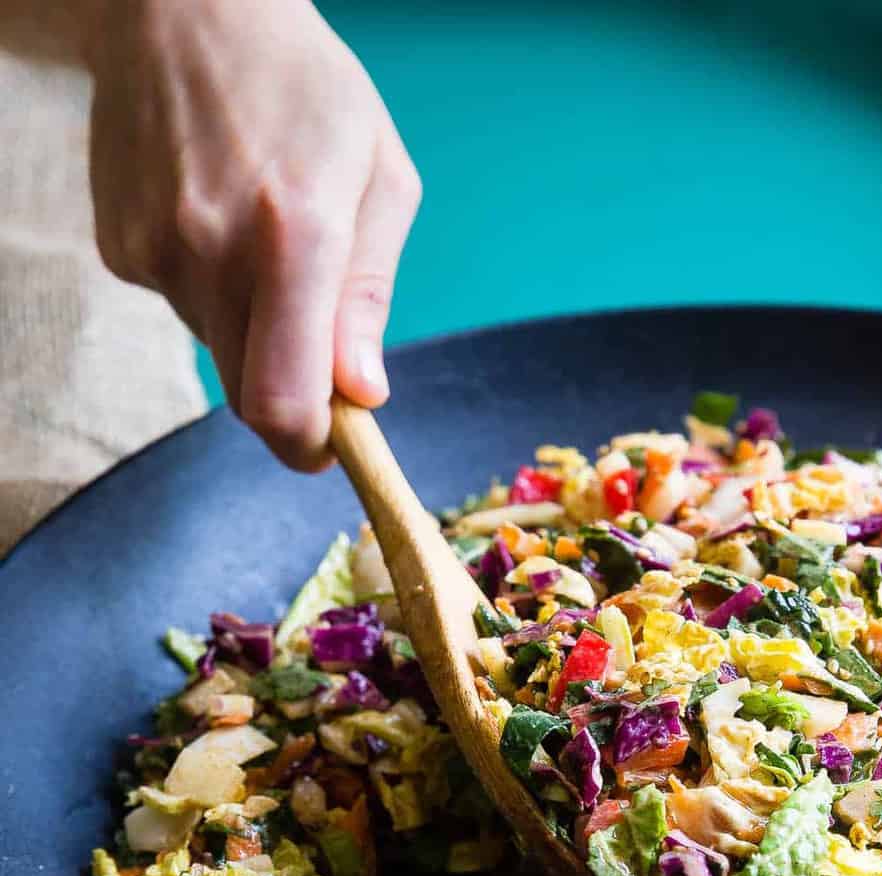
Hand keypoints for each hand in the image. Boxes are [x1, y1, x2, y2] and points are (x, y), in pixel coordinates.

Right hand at [86, 0, 420, 467]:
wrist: (186, 6)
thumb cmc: (305, 87)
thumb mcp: (378, 178)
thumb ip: (368, 295)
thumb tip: (363, 394)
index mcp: (292, 236)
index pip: (283, 402)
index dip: (311, 444)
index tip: (333, 442)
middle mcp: (211, 252)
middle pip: (249, 397)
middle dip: (291, 392)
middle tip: (317, 338)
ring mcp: (155, 252)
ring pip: (219, 351)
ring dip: (253, 329)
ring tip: (264, 241)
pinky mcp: (120, 250)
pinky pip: (181, 308)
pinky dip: (209, 290)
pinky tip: (216, 217)